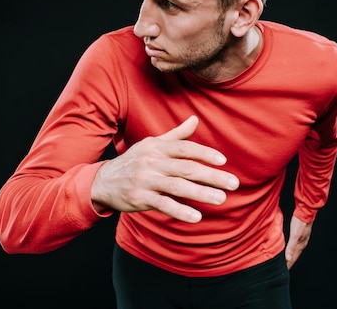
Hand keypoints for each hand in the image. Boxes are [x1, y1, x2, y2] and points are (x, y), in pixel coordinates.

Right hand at [91, 115, 239, 222]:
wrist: (103, 181)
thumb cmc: (134, 161)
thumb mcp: (152, 144)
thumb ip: (176, 135)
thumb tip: (195, 119)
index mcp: (157, 147)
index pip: (185, 148)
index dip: (205, 154)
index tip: (223, 161)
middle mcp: (152, 162)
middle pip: (186, 168)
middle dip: (212, 176)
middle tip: (233, 183)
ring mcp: (145, 180)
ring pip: (178, 187)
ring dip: (201, 193)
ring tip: (221, 199)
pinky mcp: (140, 198)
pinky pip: (163, 204)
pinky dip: (180, 211)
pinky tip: (196, 216)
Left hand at [285, 215, 311, 268]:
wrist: (306, 212)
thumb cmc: (300, 223)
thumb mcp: (294, 235)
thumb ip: (291, 247)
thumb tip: (288, 258)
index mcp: (300, 245)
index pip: (293, 259)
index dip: (289, 265)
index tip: (285, 271)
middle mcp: (302, 244)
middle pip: (294, 256)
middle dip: (290, 262)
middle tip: (285, 269)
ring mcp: (301, 239)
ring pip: (295, 251)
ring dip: (290, 256)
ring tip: (287, 261)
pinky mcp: (300, 234)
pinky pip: (295, 245)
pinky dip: (291, 249)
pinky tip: (289, 248)